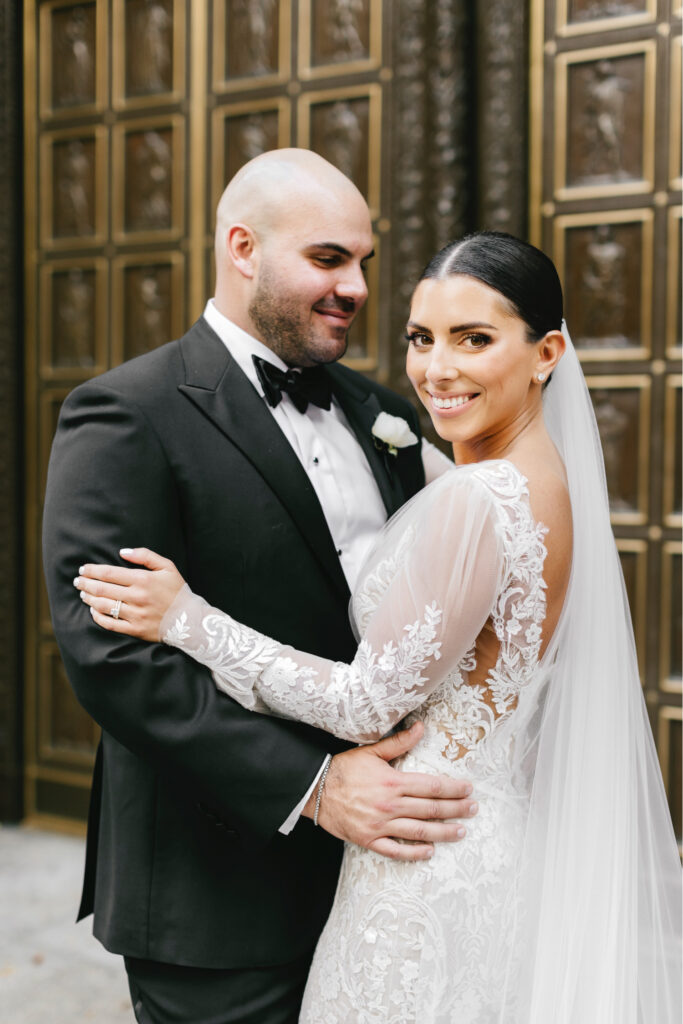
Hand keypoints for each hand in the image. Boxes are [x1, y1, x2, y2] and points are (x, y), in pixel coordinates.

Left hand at [73, 547, 184, 641]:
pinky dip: (98, 617)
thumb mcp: (167, 567)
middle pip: (102, 589)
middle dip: (85, 583)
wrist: (190, 619)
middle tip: (77, 581)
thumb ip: (145, 556)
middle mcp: (137, 597)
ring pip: (103, 606)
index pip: (109, 573)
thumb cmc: (177, 591)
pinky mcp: (135, 630)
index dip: (92, 570)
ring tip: (83, 594)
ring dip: (89, 599)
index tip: (83, 569)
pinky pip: (110, 624)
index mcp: (143, 580)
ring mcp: (135, 615)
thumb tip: (122, 552)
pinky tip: (93, 611)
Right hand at [304, 721, 477, 861]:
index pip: (431, 786)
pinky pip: (396, 851)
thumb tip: (421, 727)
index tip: (468, 790)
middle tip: (474, 810)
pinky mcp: (370, 840)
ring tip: (460, 831)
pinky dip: (415, 854)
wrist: (316, 790)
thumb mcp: (372, 751)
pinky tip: (430, 852)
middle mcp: (390, 806)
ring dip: (443, 832)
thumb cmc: (345, 769)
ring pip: (419, 832)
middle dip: (456, 810)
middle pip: (431, 810)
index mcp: (393, 782)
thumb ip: (399, 742)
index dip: (453, 789)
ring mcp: (380, 825)